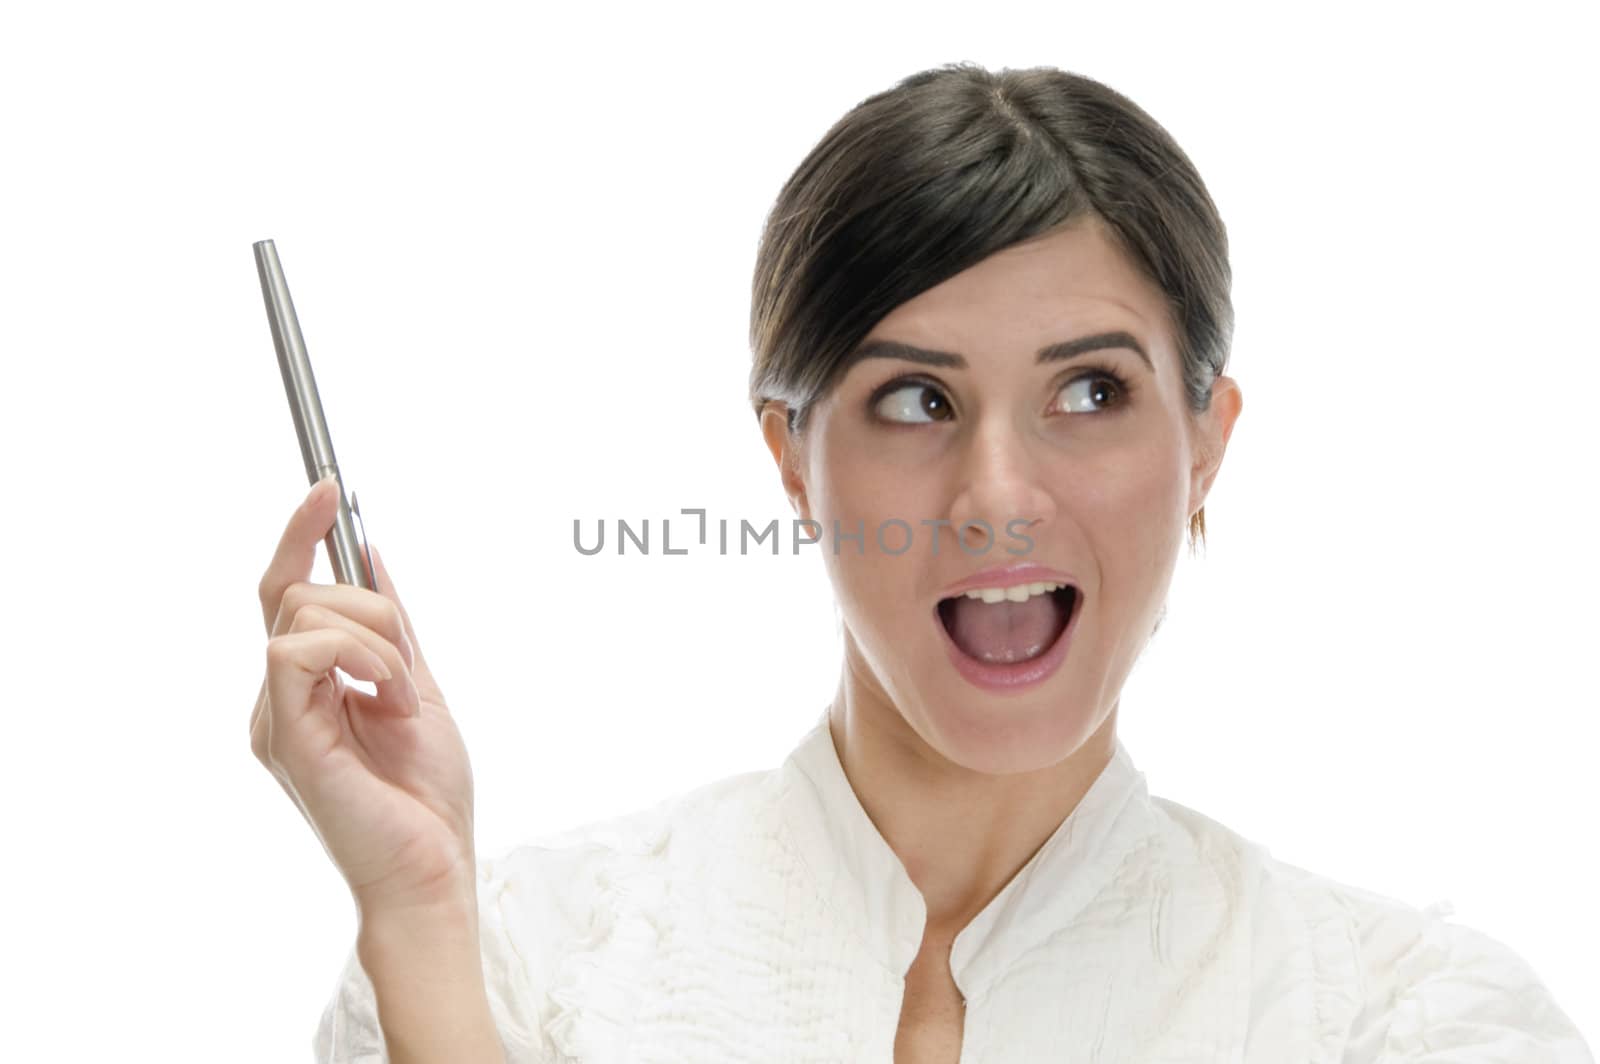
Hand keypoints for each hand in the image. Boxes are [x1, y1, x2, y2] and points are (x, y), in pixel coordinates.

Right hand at [250, 477, 478, 918]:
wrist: (433, 871)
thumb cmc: (425, 798)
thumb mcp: (418, 687)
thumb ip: (391, 626)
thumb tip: (370, 551)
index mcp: (307, 689)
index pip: (286, 592)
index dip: (301, 533)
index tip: (329, 484)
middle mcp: (279, 700)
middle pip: (295, 591)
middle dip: (371, 605)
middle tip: (409, 669)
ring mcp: (275, 717)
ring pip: (304, 612)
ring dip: (378, 640)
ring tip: (404, 700)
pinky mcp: (283, 734)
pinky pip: (300, 649)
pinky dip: (362, 658)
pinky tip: (390, 701)